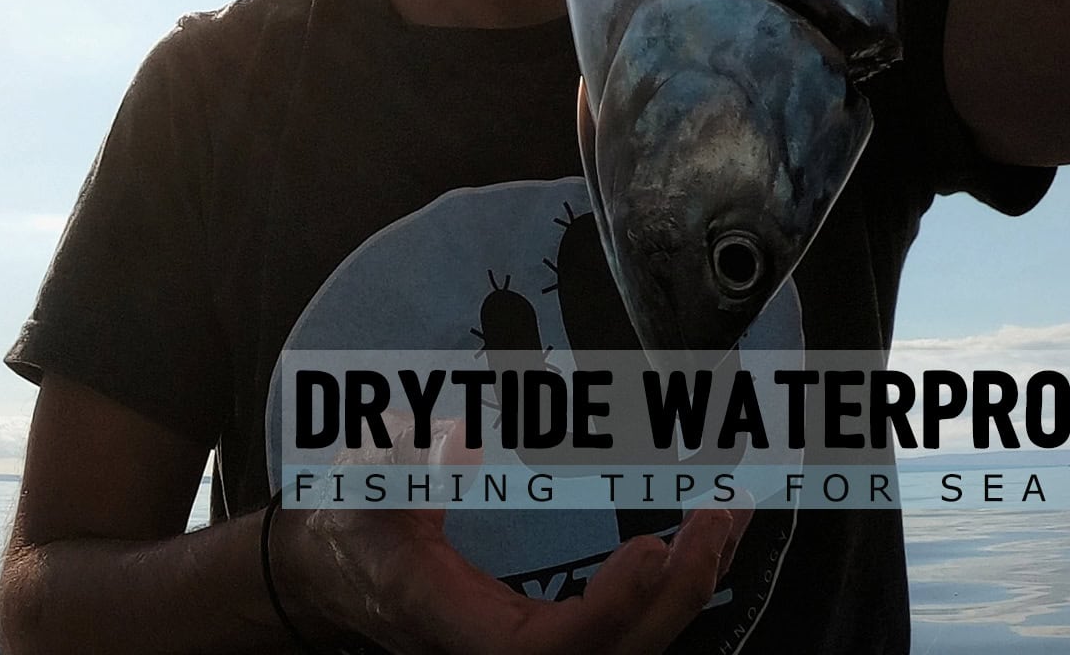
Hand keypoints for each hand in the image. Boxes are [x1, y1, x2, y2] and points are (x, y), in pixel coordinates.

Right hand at [270, 416, 751, 653]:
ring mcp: (536, 646)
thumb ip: (400, 457)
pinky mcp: (558, 632)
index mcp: (456, 622)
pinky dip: (678, 580)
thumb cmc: (352, 525)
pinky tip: (709, 531)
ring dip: (694, 581)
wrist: (337, 569)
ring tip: (732, 512)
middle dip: (682, 589)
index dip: (610, 608)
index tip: (653, 548)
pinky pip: (631, 624)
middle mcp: (508, 651)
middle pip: (616, 653)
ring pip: (633, 643)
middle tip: (721, 513)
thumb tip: (455, 437)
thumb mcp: (362, 482)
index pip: (549, 648)